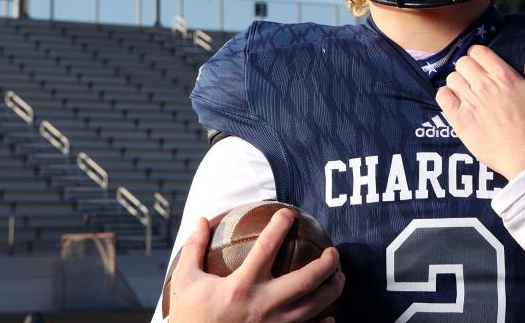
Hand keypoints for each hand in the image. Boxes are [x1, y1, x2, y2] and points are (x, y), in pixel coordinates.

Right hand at [166, 208, 343, 322]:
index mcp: (240, 286)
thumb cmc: (189, 316)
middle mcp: (261, 306)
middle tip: (334, 252)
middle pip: (304, 281)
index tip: (289, 212)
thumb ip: (194, 248)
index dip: (280, 225)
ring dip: (331, 291)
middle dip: (325, 264)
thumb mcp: (185, 280)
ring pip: (312, 308)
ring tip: (340, 277)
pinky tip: (330, 316)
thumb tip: (201, 219)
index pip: (267, 246)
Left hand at [436, 46, 524, 180]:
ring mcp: (471, 102)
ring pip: (451, 78)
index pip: (478, 51)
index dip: (478, 56)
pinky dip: (446, 96)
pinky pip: (442, 97)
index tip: (482, 65)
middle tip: (475, 81)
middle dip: (467, 69)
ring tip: (467, 95)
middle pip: (462, 62)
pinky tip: (456, 104)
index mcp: (505, 76)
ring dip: (458, 83)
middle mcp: (485, 85)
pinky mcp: (460, 120)